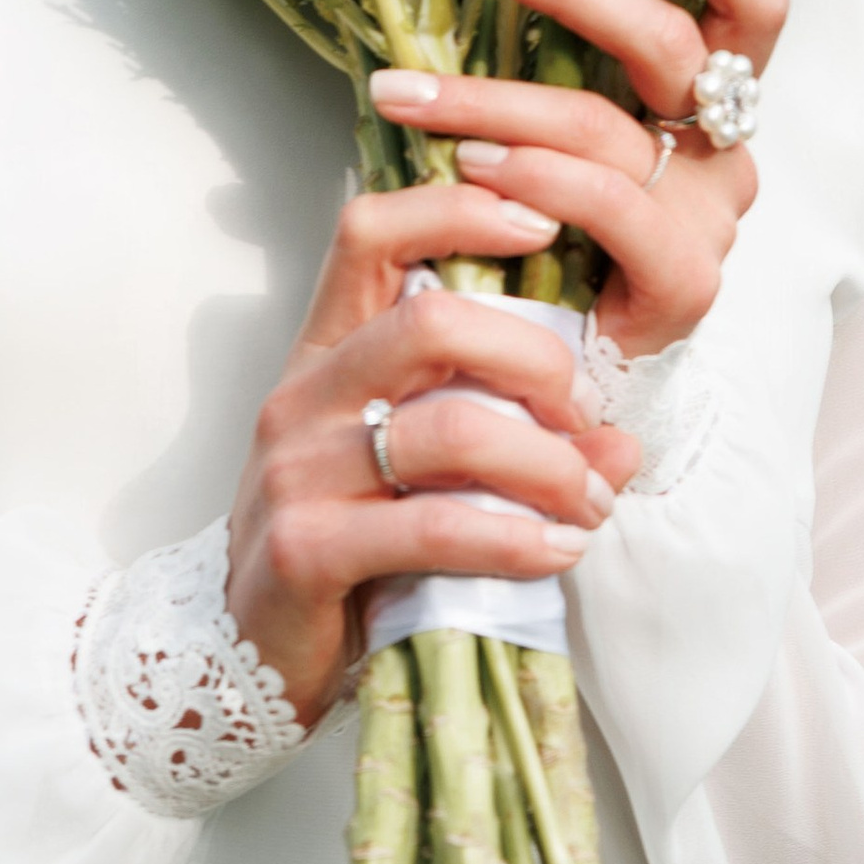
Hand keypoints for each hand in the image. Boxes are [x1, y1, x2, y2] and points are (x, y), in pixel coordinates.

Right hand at [225, 173, 637, 729]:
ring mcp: (298, 471)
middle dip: (537, 359)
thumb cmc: (345, 544)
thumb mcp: (416, 471)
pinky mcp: (305, 551)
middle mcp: (305, 395)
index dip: (456, 209)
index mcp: (327, 351)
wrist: (243, 654)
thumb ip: (505, 434)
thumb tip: (619, 441)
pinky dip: (514, 539)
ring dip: (547, 465)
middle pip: (430, 321)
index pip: (371, 232)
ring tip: (589, 502)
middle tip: (587, 413)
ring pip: (449, 429)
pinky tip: (556, 552)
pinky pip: (433, 528)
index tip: (542, 225)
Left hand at [368, 0, 778, 367]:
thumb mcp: (559, 136)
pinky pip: (611, 207)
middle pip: (675, 45)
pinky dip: (536, 179)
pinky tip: (472, 169)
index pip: (753, 9)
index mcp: (713, 106)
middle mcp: (726, 155)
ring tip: (411, 96)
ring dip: (494, 100)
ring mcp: (711, 221)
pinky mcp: (685, 285)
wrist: (566, 382)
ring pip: (608, 126)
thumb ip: (552, 66)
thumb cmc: (553, 239)